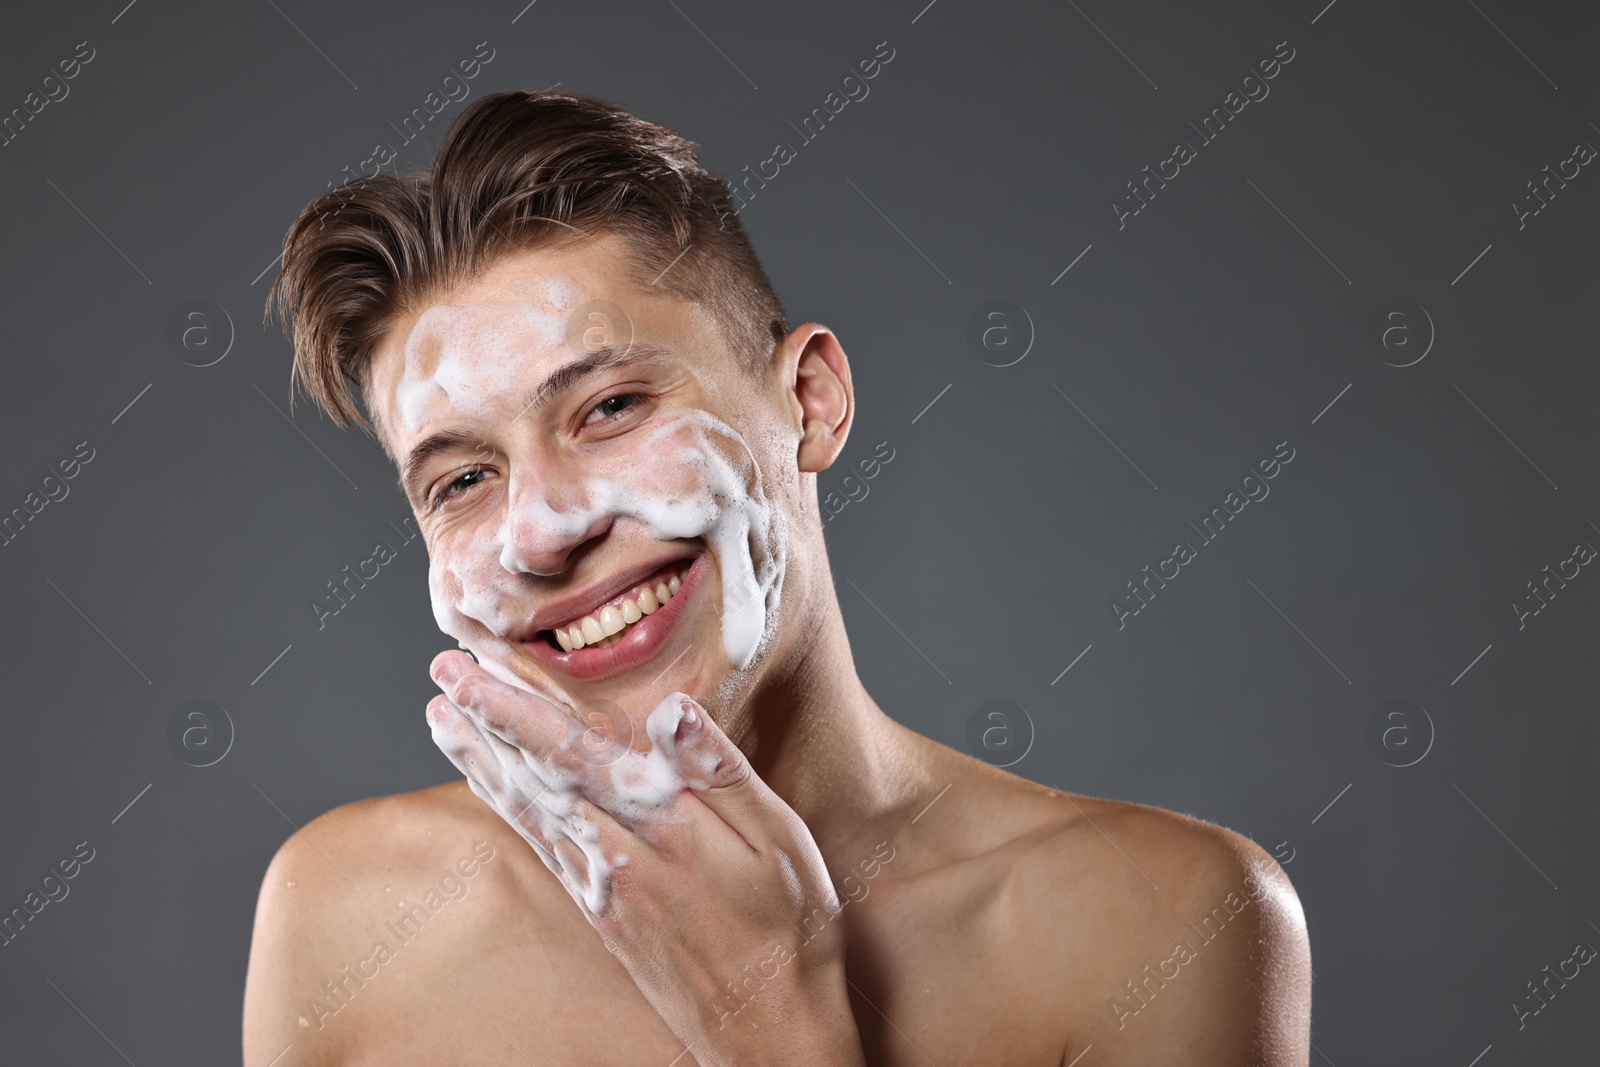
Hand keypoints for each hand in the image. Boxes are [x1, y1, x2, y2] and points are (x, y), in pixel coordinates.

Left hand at [426, 650, 866, 1066]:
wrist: (769, 1035)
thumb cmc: (790, 934)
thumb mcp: (780, 843)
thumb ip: (721, 774)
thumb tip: (671, 708)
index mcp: (662, 828)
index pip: (573, 753)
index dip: (517, 709)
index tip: (474, 670)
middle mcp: (618, 858)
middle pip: (536, 777)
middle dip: (484, 721)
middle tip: (440, 671)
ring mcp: (605, 891)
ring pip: (529, 812)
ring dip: (482, 761)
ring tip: (442, 719)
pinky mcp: (605, 916)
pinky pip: (544, 848)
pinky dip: (511, 809)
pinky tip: (496, 789)